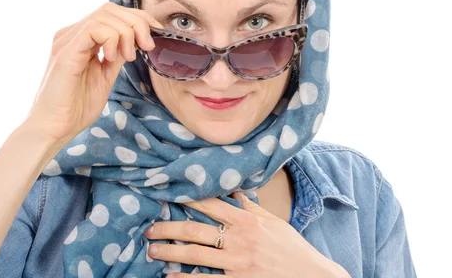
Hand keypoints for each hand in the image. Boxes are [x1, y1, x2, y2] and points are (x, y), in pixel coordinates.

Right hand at [23, 2, 161, 145]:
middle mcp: (70, 35)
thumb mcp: (104, 77)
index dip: (138, 19)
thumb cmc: (75, 108)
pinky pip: (93, 29)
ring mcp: (66, 41)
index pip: (111, 13)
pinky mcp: (65, 52)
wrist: (53, 129)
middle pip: (109, 8)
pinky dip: (111, 39)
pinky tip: (112, 59)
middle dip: (137, 22)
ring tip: (128, 58)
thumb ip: (116, 58)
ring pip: (104, 15)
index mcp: (79, 39)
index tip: (154, 38)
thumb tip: (135, 43)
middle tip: (147, 46)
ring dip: (126, 33)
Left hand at [144, 191, 350, 277]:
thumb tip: (236, 193)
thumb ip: (252, 208)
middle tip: (149, 230)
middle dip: (168, 228)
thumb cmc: (294, 249)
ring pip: (195, 254)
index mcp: (246, 221)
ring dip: (170, 252)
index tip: (167, 194)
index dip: (186, 198)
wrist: (314, 277)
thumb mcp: (275, 223)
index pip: (210, 205)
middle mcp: (238, 239)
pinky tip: (169, 277)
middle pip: (195, 230)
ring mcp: (237, 263)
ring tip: (152, 251)